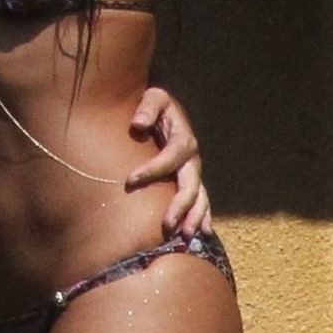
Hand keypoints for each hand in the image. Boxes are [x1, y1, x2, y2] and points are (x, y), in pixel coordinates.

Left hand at [124, 84, 211, 236]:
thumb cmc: (154, 104)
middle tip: (167, 225)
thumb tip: (138, 124)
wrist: (164, 108)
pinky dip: (202, 216)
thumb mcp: (153, 96)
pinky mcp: (190, 179)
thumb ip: (147, 107)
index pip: (171, 157)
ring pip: (199, 197)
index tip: (130, 180)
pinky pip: (201, 201)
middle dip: (181, 205)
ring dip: (193, 217)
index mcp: (183, 138)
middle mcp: (191, 158)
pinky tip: (201, 233)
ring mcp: (193, 171)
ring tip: (184, 236)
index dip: (153, 169)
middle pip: (191, 184)